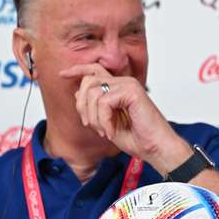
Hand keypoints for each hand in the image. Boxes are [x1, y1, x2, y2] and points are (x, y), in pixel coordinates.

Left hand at [60, 64, 191, 173]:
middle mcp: (124, 82)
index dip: (77, 69)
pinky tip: (111, 132)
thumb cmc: (137, 138)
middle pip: (88, 82)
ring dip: (93, 118)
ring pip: (93, 93)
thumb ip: (94, 106)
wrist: (156, 148)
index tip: (62, 75)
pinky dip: (104, 121)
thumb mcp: (107, 122)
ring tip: (105, 131)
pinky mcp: (132, 91)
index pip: (94, 70)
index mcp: (119, 87)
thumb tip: (78, 92)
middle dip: (82, 106)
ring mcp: (129, 85)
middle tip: (91, 126)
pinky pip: (104, 102)